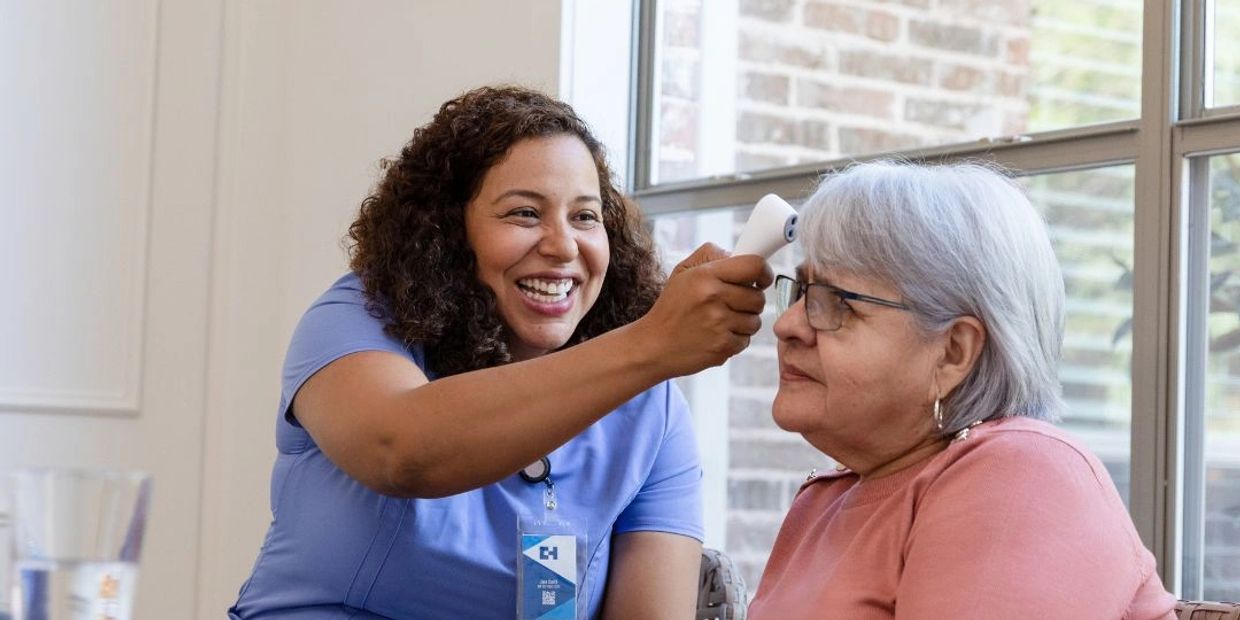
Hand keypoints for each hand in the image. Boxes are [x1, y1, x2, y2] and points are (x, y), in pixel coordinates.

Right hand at [635, 243, 773, 376]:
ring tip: (722, 322)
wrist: (653, 346)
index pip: (754, 266)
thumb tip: (738, 254)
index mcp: (705, 275)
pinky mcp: (722, 347)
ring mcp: (719, 324)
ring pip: (755, 321)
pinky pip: (746, 341)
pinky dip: (735, 340)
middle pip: (758, 297)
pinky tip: (716, 336)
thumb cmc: (671, 308)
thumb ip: (710, 256)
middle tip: (733, 304)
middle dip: (751, 301)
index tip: (761, 279)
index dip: (763, 272)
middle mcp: (713, 297)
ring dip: (744, 322)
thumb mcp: (682, 272)